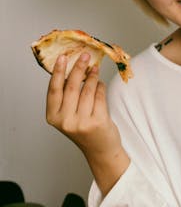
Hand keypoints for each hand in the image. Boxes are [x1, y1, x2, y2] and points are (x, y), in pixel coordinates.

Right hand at [45, 54, 129, 191]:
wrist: (100, 151)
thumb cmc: (83, 130)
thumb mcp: (68, 115)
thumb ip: (66, 97)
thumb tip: (71, 68)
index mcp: (53, 117)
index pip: (54, 89)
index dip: (58, 71)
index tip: (63, 57)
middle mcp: (65, 121)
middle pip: (71, 87)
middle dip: (79, 68)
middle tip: (85, 56)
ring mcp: (82, 123)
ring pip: (87, 90)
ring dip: (92, 77)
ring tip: (95, 69)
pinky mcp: (98, 122)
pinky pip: (100, 96)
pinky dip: (101, 87)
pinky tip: (100, 84)